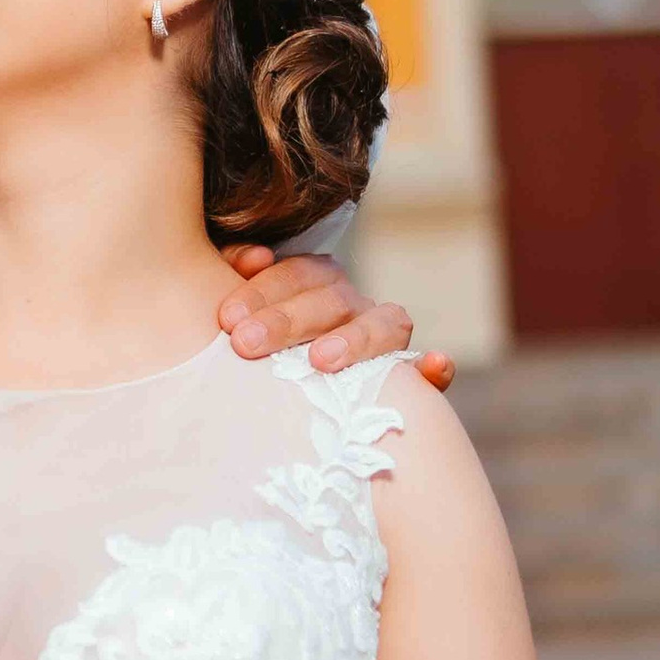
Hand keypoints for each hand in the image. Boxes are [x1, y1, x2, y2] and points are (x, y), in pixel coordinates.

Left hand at [218, 243, 454, 392]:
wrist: (286, 402)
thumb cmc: (251, 343)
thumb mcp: (238, 306)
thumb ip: (234, 271)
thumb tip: (252, 258)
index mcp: (315, 281)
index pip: (295, 274)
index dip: (261, 290)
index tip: (226, 318)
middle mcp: (353, 304)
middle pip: (331, 300)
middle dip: (287, 320)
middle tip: (245, 344)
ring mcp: (383, 338)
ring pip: (385, 324)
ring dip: (356, 339)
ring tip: (321, 360)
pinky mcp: (410, 379)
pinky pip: (427, 371)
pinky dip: (432, 368)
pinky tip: (433, 367)